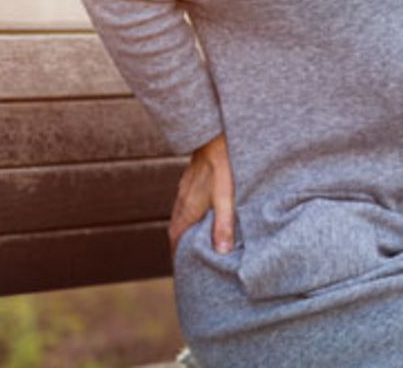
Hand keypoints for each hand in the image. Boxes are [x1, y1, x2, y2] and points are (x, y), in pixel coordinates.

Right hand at [168, 133, 235, 255]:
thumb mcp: (226, 197)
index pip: (176, 237)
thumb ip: (223, 224)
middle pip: (176, 227)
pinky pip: (185, 201)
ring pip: (180, 213)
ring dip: (183, 228)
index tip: (180, 266)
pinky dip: (188, 212)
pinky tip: (199, 210)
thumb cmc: (222, 165)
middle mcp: (183, 200)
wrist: (213, 136)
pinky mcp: (191, 178)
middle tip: (185, 257)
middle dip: (178, 244)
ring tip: (192, 238)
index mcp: (189, 209)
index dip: (177, 253)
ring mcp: (185, 187)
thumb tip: (220, 251)